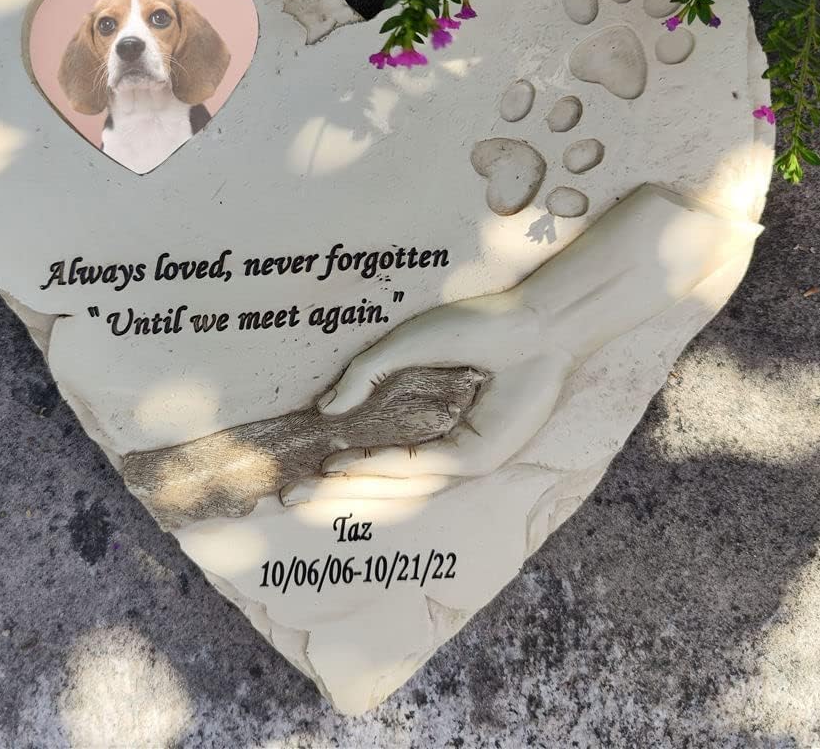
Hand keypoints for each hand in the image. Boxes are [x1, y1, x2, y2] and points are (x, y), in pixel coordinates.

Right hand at [281, 297, 573, 505]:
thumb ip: (366, 374)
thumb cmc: (478, 325)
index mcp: (432, 427)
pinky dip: (383, 467)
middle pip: (382, 484)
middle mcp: (446, 449)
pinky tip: (350, 465)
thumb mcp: (407, 345)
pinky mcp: (479, 457)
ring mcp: (463, 457)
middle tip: (288, 498)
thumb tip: (327, 408)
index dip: (339, 469)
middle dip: (334, 495)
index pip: (378, 459)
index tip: (300, 473)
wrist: (532, 322)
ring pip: (398, 486)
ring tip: (308, 491)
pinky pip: (422, 468)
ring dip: (351, 489)